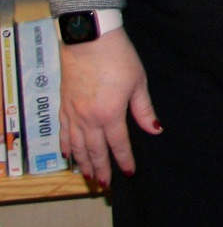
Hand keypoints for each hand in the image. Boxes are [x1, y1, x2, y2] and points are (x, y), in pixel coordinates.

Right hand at [59, 28, 159, 185]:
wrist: (89, 40)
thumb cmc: (118, 58)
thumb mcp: (138, 83)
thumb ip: (144, 110)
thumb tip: (155, 130)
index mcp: (110, 115)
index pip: (117, 145)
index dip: (124, 161)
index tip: (129, 173)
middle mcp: (88, 119)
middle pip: (95, 151)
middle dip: (100, 170)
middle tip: (104, 186)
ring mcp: (73, 114)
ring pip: (77, 147)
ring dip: (83, 164)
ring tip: (88, 177)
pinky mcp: (63, 106)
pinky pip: (63, 134)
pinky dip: (66, 148)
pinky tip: (69, 156)